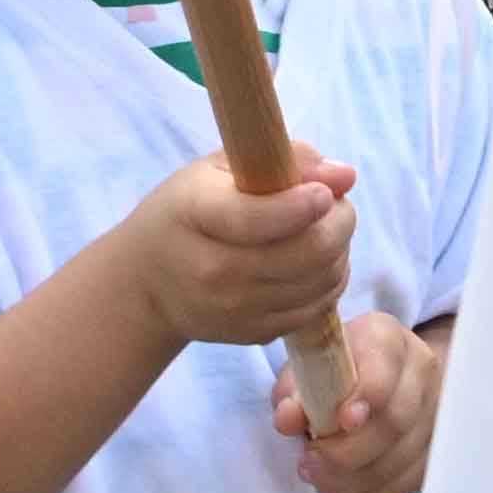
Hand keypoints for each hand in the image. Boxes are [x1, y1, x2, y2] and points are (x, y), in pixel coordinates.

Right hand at [100, 151, 364, 360]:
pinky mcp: (254, 334)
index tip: (326, 192)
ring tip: (326, 228)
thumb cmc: (187, 211)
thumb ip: (283, 158)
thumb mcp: (218, 168)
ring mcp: (234, 309)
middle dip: (340, 222)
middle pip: (305, 253)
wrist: (148, 284)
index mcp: (195, 214)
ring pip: (320, 281)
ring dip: (340, 250)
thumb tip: (344, 175)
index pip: (254, 218)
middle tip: (337, 203)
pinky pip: (316, 308)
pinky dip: (330, 280)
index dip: (301, 205)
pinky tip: (316, 260)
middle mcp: (212, 270)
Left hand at [282, 306, 446, 492]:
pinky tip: (341, 492)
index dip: (367, 395)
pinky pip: (406, 483)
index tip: (341, 421)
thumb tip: (288, 418)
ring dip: (353, 480)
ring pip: (402, 459)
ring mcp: (435, 413)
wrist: (386, 374)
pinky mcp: (434, 450)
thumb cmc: (339, 369)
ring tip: (318, 480)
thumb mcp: (310, 367)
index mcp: (388, 340)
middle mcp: (421, 373)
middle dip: (348, 452)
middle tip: (309, 463)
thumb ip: (294, 390)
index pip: (385, 367)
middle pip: (397, 420)